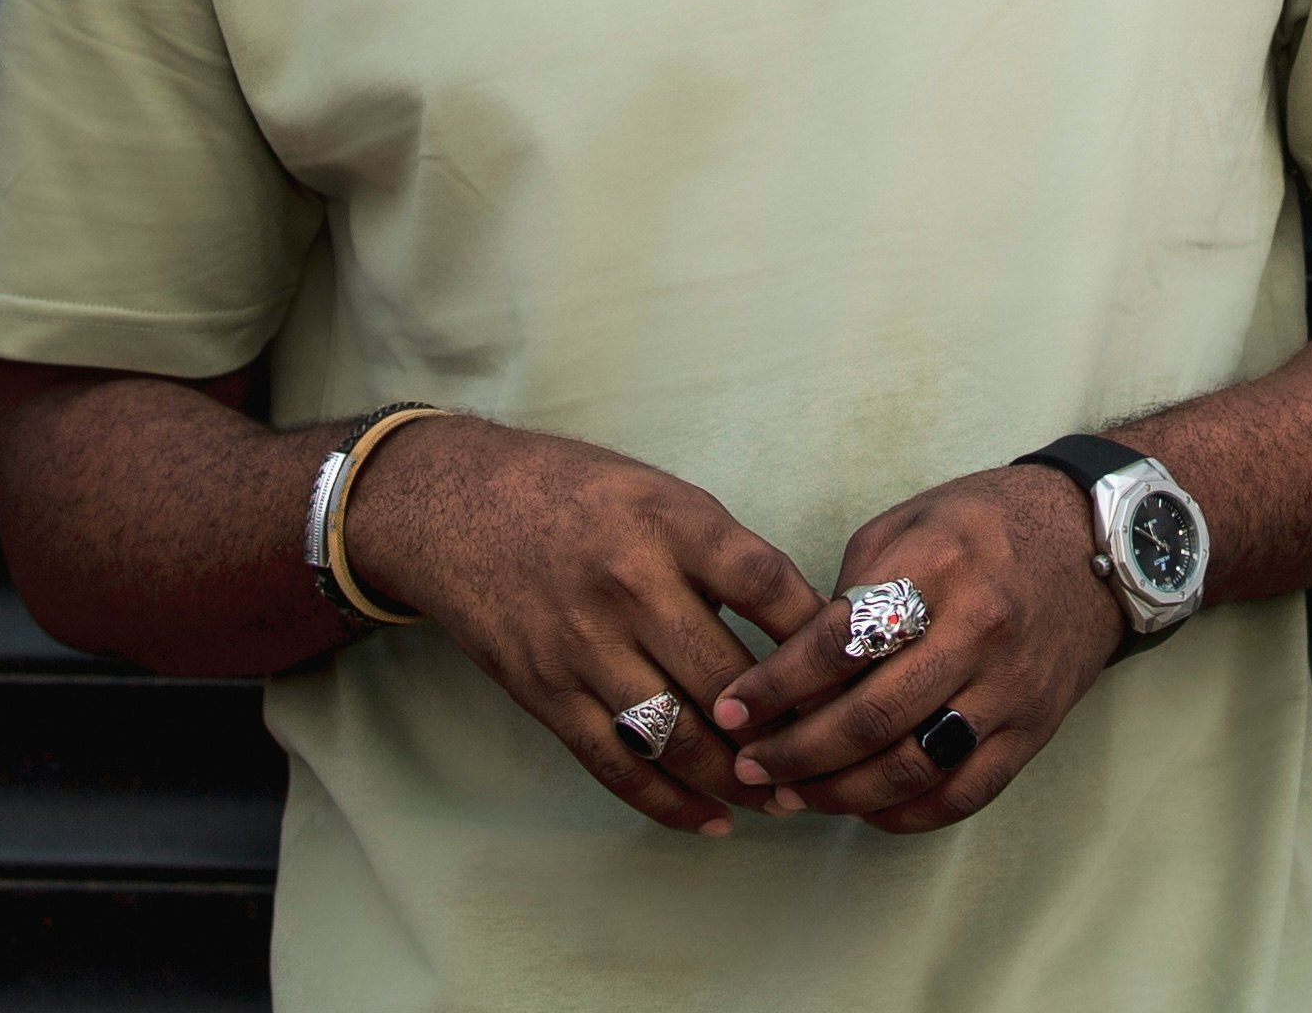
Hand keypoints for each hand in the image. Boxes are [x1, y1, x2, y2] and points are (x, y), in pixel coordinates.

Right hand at [346, 416, 829, 839]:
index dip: (820, 637)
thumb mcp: (660, 492)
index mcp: (672, 524)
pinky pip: (616, 764)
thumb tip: (804, 623)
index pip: (768, 587)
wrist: (454, 506)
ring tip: (781, 801)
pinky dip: (668, 803)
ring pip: (677, 735)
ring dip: (737, 779)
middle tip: (828, 759)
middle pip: (728, 678)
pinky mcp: (545, 692)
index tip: (857, 671)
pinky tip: (711, 820)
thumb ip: (724, 551)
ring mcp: (583, 646)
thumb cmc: (575, 493)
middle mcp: (629, 586)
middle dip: (785, 730)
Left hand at [707, 462, 1129, 830]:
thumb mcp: (910, 522)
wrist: (1097, 541)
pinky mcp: (1034, 728)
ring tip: (793, 795)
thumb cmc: (987, 525)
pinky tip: (864, 809)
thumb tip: (794, 668)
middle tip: (749, 765)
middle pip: (869, 717)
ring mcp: (1010, 686)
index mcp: (937, 566)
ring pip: (911, 766)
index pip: (838, 643)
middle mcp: (977, 629)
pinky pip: (963, 792)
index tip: (729, 708)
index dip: (773, 686)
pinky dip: (906, 813)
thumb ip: (851, 590)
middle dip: (794, 753)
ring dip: (839, 793)